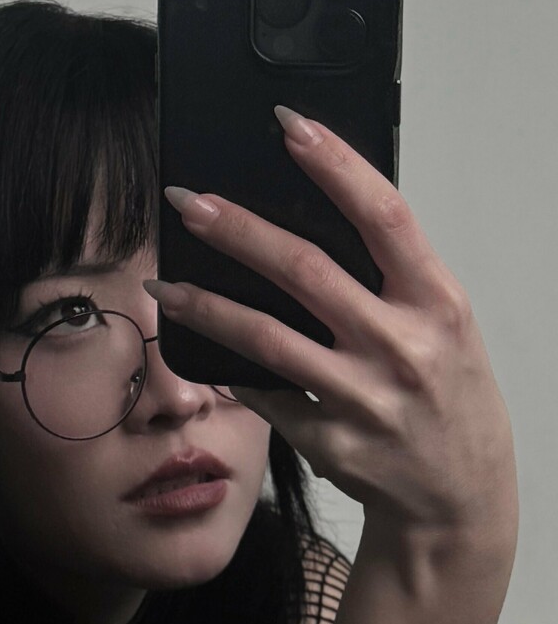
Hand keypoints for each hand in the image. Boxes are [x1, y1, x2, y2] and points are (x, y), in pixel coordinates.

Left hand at [143, 106, 518, 549]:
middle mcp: (403, 346)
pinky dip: (225, 368)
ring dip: (204, 304)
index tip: (289, 126)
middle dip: (237, 229)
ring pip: (265, 336)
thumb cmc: (447, 397)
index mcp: (438, 302)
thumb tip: (310, 216)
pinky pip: (261, 392)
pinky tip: (194, 346)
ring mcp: (363, 397)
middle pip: (305, 269)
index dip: (335, 165)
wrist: (460, 498)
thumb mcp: (441, 325)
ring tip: (164, 281)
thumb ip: (391, 277)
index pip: (384, 216)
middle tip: (187, 200)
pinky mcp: (328, 440)